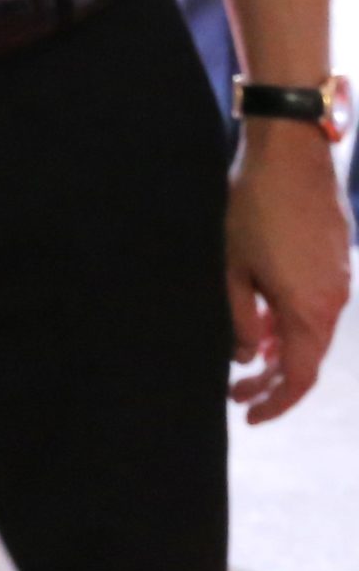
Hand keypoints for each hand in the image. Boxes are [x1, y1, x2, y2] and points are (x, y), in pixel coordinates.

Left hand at [226, 121, 351, 422]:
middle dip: (271, 380)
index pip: (298, 377)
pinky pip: (313, 305)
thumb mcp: (233, 267)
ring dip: (279, 348)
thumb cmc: (254, 207)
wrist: (290, 155)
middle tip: (235, 391)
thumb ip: (241, 318)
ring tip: (243, 356)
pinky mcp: (334, 261)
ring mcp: (337, 281)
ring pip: (309, 331)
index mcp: (309, 310)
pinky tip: (262, 318)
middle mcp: (332, 302)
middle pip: (305, 358)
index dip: (275, 402)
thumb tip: (248, 357)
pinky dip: (288, 321)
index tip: (248, 415)